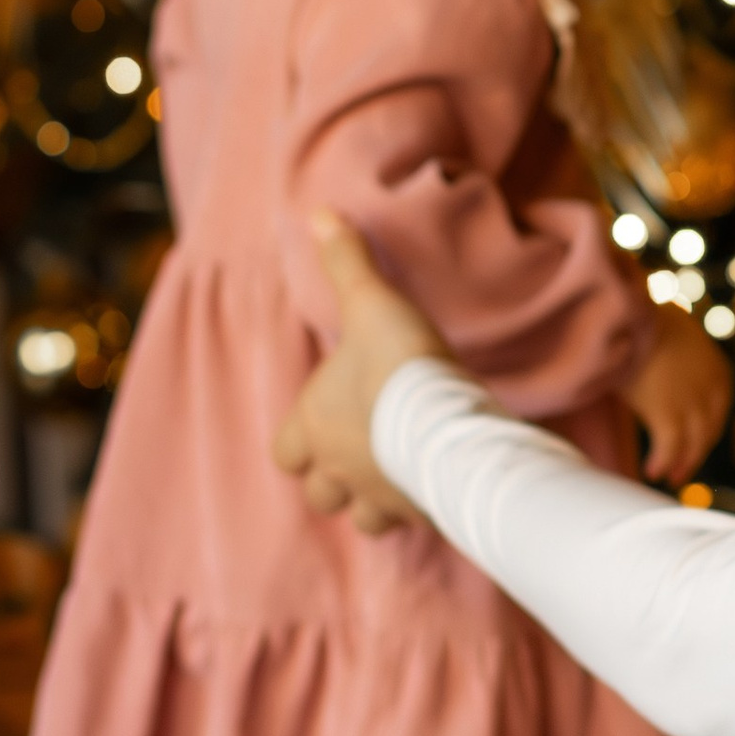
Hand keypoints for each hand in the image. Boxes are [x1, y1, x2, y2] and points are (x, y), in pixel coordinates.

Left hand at [273, 216, 447, 532]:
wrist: (450, 424)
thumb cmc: (399, 366)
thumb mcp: (371, 304)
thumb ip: (347, 263)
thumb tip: (321, 214)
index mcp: (313, 427)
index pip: (284, 452)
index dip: (301, 441)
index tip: (324, 424)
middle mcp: (339, 470)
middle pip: (318, 494)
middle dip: (334, 480)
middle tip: (362, 450)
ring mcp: (380, 497)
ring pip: (364, 519)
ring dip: (375, 499)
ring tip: (399, 472)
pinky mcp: (422, 513)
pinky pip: (413, 520)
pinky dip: (419, 506)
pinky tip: (437, 485)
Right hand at [623, 300, 731, 484]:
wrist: (630, 314)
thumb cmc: (644, 317)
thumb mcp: (674, 331)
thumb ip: (678, 351)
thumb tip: (663, 354)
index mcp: (719, 373)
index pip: (717, 414)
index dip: (704, 434)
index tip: (692, 446)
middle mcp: (712, 392)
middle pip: (706, 434)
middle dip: (694, 454)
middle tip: (681, 471)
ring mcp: (691, 405)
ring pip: (690, 446)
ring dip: (680, 465)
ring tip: (668, 476)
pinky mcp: (668, 415)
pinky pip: (667, 449)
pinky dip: (662, 463)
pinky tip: (652, 472)